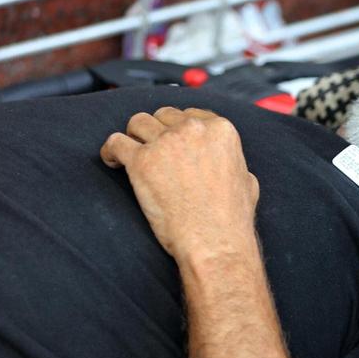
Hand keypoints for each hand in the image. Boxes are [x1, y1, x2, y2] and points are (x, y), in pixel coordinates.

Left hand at [100, 107, 260, 263]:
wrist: (214, 243)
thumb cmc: (231, 220)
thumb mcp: (247, 182)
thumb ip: (233, 163)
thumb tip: (227, 164)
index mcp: (220, 130)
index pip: (191, 115)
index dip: (179, 128)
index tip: (173, 140)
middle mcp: (193, 129)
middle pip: (163, 116)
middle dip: (157, 131)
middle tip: (154, 152)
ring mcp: (166, 143)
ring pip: (138, 122)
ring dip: (134, 136)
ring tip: (131, 153)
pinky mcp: (142, 161)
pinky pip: (115, 142)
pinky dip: (111, 151)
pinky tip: (113, 161)